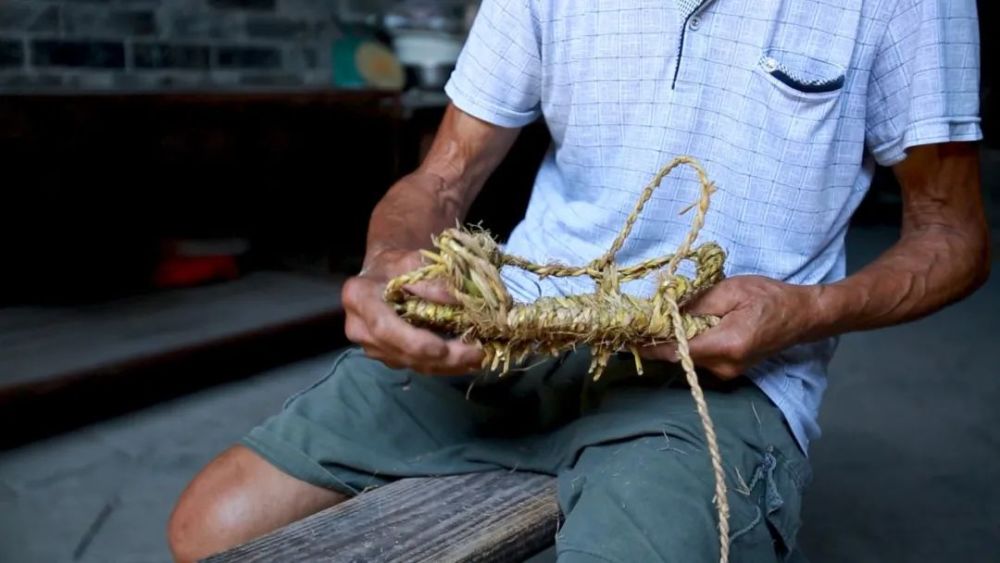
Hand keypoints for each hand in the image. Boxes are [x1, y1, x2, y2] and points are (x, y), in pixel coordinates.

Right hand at [342, 249, 483, 374]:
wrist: (384, 273)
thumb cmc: (398, 263)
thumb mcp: (414, 260)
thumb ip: (433, 277)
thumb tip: (459, 299)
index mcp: (359, 297)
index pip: (384, 327)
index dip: (413, 341)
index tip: (442, 349)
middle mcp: (359, 327)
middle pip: (401, 351)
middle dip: (440, 358)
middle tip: (475, 354)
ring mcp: (372, 346)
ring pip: (412, 363)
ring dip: (447, 365)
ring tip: (478, 358)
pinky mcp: (388, 356)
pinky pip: (416, 366)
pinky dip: (444, 366)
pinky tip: (468, 362)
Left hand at [642, 276, 822, 378]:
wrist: (802, 315)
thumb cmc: (769, 297)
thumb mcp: (730, 290)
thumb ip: (696, 304)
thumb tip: (664, 310)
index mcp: (727, 345)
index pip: (678, 351)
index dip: (650, 346)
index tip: (627, 340)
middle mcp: (725, 366)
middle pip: (679, 357)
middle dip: (657, 341)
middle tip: (635, 325)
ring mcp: (728, 372)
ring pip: (688, 358)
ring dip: (671, 342)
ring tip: (653, 322)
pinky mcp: (729, 370)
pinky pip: (699, 358)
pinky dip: (686, 344)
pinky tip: (678, 328)